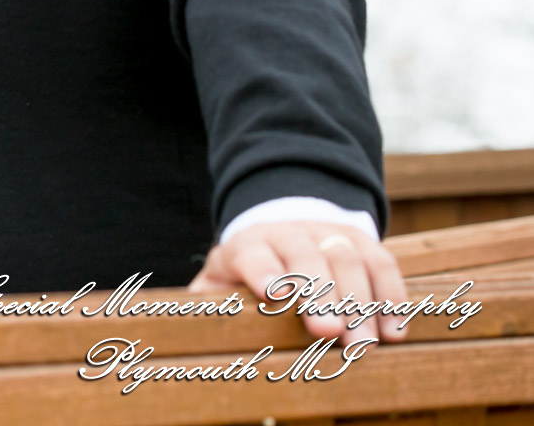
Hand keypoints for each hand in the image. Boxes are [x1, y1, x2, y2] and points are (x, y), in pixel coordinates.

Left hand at [188, 221, 408, 344]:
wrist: (282, 228)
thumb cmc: (246, 271)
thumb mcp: (219, 281)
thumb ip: (205, 301)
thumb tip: (178, 324)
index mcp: (249, 243)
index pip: (253, 253)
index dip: (263, 270)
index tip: (271, 292)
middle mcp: (290, 232)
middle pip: (307, 257)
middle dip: (320, 294)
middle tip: (327, 331)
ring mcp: (329, 233)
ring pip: (348, 259)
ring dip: (360, 303)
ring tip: (364, 344)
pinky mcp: (363, 242)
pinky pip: (382, 264)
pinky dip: (392, 297)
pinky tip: (394, 331)